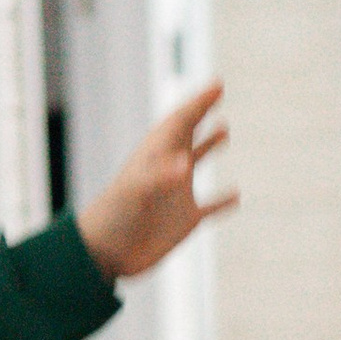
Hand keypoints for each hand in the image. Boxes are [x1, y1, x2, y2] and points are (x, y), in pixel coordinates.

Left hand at [76, 83, 234, 280]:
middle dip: (201, 112)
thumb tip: (185, 165)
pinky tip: (236, 196)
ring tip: (223, 129)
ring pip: (195, 163)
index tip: (217, 85)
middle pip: (187, 133)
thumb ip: (159, 176)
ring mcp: (176, 194)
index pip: (180, 121)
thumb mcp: (135, 192)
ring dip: (209, 145)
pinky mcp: (184, 220)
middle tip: (216, 92)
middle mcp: (167, 171)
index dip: (198, 102)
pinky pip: (210, 208)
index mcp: (155, 156)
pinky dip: (223, 202)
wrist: (104, 254)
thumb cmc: (114, 218)